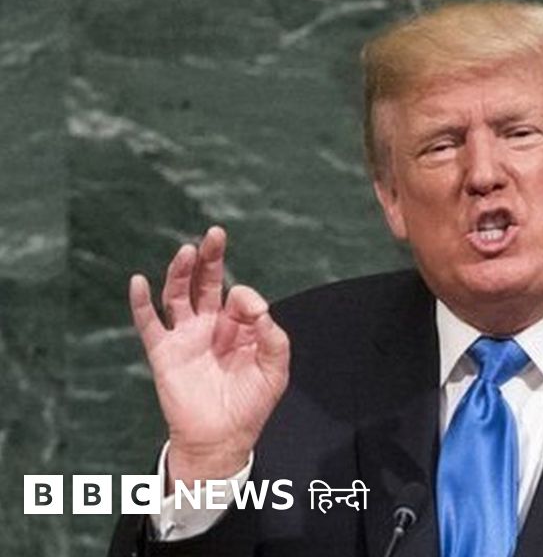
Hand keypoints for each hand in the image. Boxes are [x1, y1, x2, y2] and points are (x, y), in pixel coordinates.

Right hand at [129, 226, 289, 484]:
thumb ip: (273, 337)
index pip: (239, 297)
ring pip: (178, 295)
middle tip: (215, 234)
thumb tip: (259, 307)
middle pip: (206, 282)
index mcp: (238, 327)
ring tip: (186, 251)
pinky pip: (149, 323)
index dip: (247, 299)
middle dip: (211, 257)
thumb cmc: (251, 403)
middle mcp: (210, 325)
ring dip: (180, 272)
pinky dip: (141, 302)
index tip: (254, 313)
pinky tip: (138, 281)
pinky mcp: (164, 352)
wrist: (222, 438)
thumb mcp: (275, 368)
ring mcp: (185, 336)